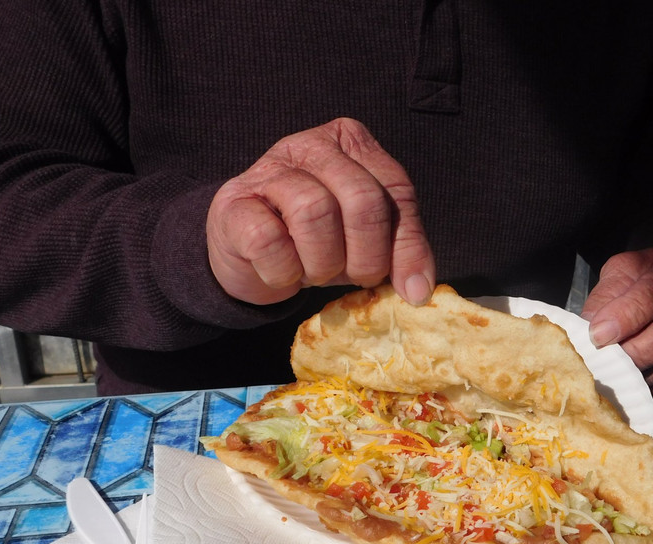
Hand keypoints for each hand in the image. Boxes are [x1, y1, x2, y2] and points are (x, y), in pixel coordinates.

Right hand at [206, 118, 435, 305]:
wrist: (249, 256)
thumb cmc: (316, 243)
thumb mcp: (365, 243)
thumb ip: (398, 251)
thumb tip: (419, 290)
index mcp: (353, 144)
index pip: (396, 191)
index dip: (407, 246)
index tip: (411, 290)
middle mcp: (311, 145)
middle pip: (362, 199)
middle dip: (366, 256)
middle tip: (354, 277)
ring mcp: (268, 168)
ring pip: (315, 212)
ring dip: (321, 263)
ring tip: (313, 272)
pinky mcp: (233, 202)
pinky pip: (269, 240)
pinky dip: (283, 271)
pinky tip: (282, 271)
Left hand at [581, 241, 652, 402]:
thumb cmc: (648, 280)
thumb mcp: (626, 272)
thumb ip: (609, 296)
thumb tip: (593, 334)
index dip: (628, 314)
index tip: (599, 335)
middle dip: (634, 351)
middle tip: (607, 360)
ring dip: (643, 372)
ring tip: (622, 367)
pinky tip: (645, 377)